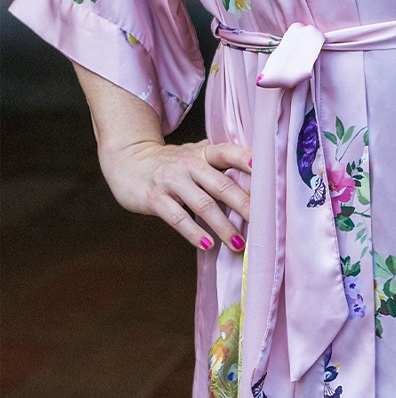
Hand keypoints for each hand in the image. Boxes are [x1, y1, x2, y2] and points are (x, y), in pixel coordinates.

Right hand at [98, 136, 251, 252]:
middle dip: (243, 205)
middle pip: (221, 185)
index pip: (229, 152)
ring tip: (238, 243)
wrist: (128, 161)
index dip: (246, 160)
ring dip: (222, 226)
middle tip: (263, 223)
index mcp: (203, 153)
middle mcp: (189, 164)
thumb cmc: (170, 162)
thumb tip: (255, 171)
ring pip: (203, 205)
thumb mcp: (194, 155)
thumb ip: (218, 161)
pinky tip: (208, 245)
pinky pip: (178, 218)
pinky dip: (194, 233)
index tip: (265, 172)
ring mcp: (171, 181)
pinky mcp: (155, 199)